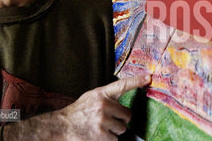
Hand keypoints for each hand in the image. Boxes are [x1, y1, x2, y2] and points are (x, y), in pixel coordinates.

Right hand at [2, 75, 150, 140]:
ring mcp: (103, 120)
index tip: (148, 77)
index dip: (136, 81)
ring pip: (122, 129)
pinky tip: (99, 134)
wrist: (63, 125)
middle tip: (111, 120)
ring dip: (115, 131)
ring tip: (101, 127)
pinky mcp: (101, 134)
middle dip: (122, 120)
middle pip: (127, 115)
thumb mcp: (92, 97)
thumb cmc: (80, 111)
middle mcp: (103, 105)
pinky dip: (109, 139)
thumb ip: (107, 97)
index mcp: (101, 93)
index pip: (122, 85)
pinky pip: (115, 139)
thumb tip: (123, 101)